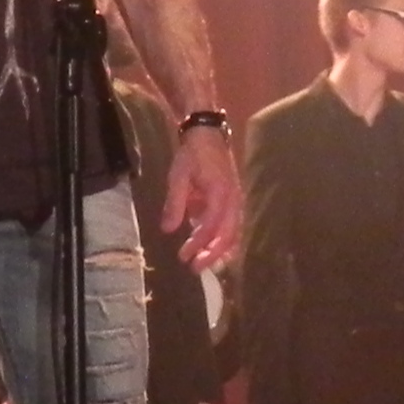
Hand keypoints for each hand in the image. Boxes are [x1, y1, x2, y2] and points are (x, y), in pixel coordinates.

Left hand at [165, 126, 243, 272]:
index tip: (183, 256)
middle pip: (227, 235)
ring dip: (219, 250)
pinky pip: (232, 225)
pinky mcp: (233, 201)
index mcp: (221, 194)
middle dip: (212, 254)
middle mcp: (233, 200)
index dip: (197, 244)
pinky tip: (212, 249)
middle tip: (195, 269)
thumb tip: (168, 230)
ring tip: (204, 263)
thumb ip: (174, 204)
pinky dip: (223, 240)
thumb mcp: (178, 176)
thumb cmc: (192, 154)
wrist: (208, 135)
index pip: (210, 226)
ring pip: (233, 233)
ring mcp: (236, 201)